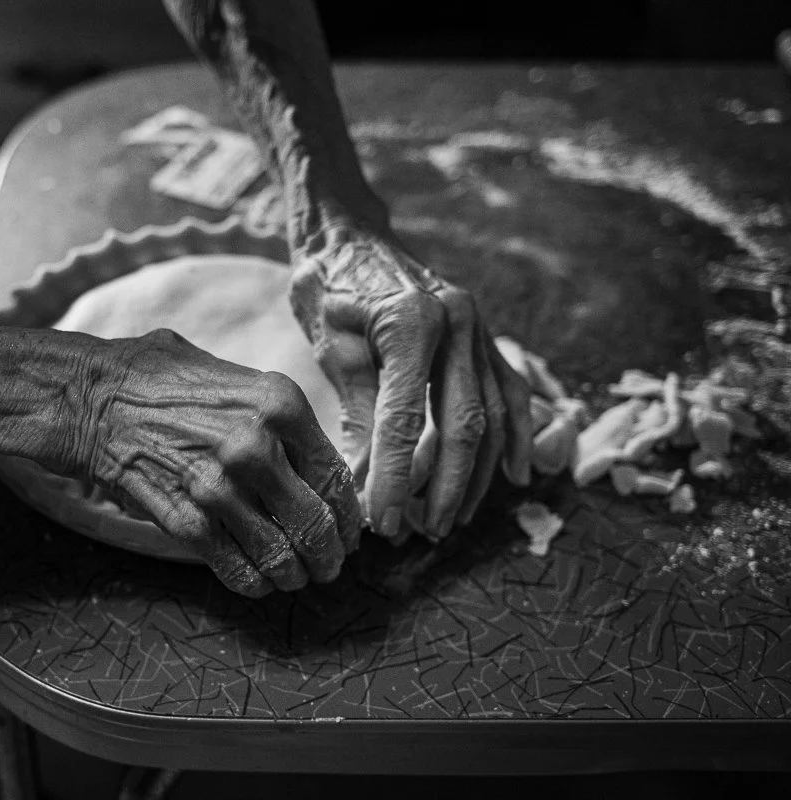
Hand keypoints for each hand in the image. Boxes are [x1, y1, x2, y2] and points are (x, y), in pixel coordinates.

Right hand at [78, 329, 361, 596]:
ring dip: (293, 575)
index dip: (347, 516)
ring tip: (294, 578)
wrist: (92, 397)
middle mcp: (256, 446)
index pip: (336, 477)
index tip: (347, 534)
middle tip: (327, 566)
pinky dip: (253, 583)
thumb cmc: (162, 380)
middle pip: (315, 523)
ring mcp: (220, 487)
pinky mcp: (186, 520)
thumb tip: (315, 462)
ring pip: (280, 555)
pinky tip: (257, 581)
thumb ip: (276, 415)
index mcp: (279, 403)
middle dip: (327, 555)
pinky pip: (236, 568)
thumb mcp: (233, 376)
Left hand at [288, 218, 532, 541]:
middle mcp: (458, 320)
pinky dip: (517, 436)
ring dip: (475, 475)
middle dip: (442, 486)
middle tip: (422, 532)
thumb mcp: (330, 344)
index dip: (394, 475)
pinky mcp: (488, 335)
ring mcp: (481, 326)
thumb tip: (367, 483)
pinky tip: (515, 477)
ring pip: (493, 416)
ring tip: (451, 519)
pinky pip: (513, 392)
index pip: (405, 417)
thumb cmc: (329, 286)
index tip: (382, 521)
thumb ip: (356, 410)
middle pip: (463, 424)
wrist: (350, 233)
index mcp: (410, 320)